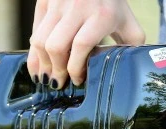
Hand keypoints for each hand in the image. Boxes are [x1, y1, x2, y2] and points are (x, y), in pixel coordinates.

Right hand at [28, 0, 144, 88]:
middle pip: (56, 46)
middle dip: (56, 70)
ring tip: (46, 78)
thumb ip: (131, 47)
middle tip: (60, 83)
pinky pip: (35, 30)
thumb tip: (127, 73)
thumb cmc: (114, 5)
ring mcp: (58, 2)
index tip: (78, 80)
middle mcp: (78, 6)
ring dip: (42, 63)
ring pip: (41, 39)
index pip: (81, 46)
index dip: (75, 68)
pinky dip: (34, 51)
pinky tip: (37, 66)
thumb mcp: (129, 25)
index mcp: (101, 15)